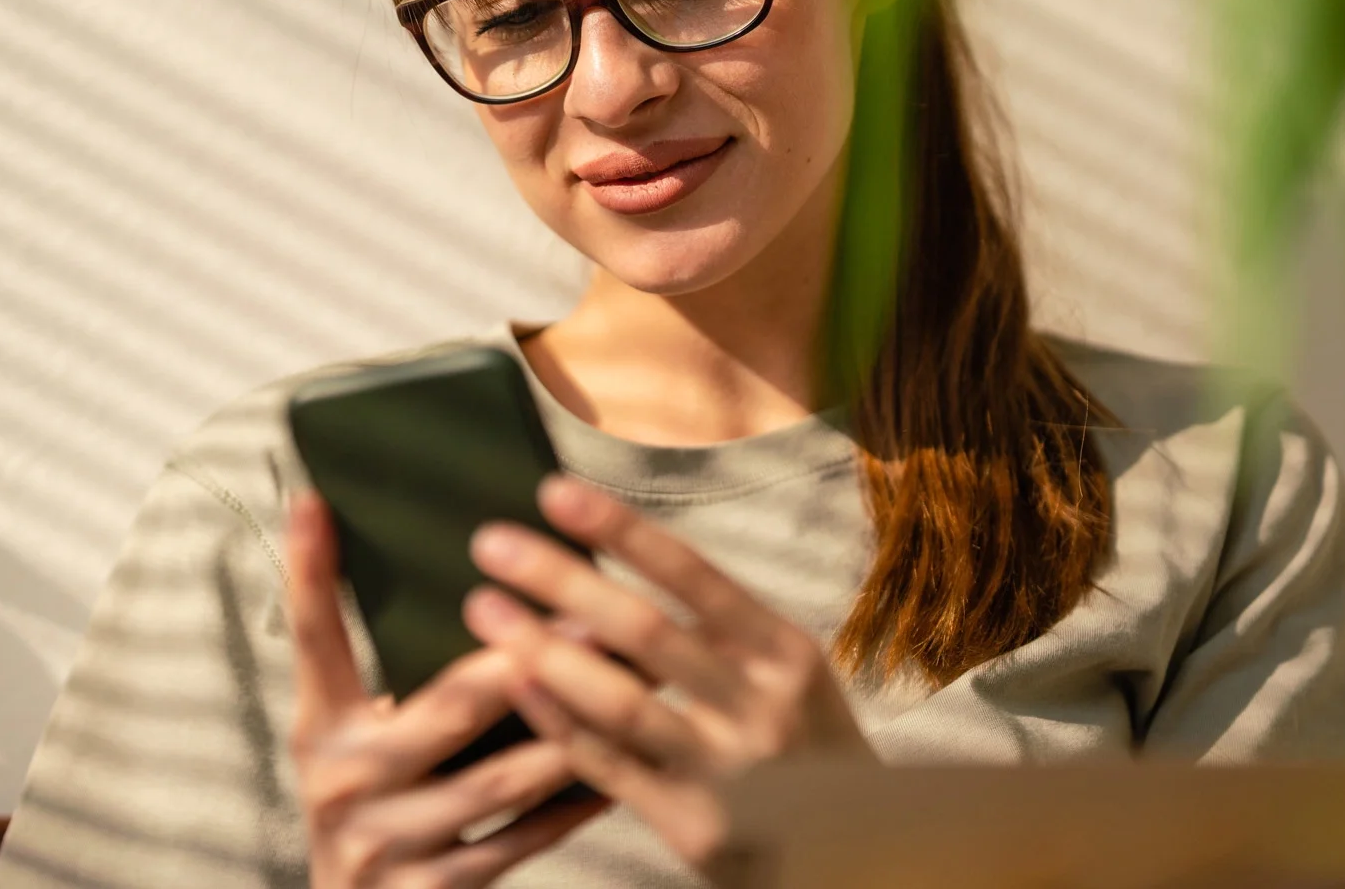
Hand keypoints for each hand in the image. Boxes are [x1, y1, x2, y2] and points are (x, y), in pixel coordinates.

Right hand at [283, 490, 609, 886]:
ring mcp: (388, 844)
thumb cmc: (367, 799)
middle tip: (594, 614)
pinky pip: (522, 842)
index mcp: (318, 730)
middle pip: (448, 708)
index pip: (313, 637)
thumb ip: (382, 672)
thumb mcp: (348, 736)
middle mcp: (343, 784)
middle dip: (528, 658)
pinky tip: (618, 772)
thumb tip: (453, 576)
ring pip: (501, 780)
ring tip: (628, 687)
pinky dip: (572, 805)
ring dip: (572, 731)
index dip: (310, 568)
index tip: (316, 499)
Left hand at [462, 475, 874, 866]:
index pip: (692, 574)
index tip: (555, 492)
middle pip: (643, 630)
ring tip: (483, 608)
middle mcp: (759, 705)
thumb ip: (715, 631)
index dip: (620, 531)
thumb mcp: (788, 676)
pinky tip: (514, 685)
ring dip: (540, 650)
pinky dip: (557, 724)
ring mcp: (727, 771)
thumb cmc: (805, 746)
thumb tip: (607, 565)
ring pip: (617, 702)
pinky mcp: (695, 828)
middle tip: (490, 543)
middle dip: (560, 578)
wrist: (861, 854)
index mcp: (784, 651)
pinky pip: (609, 767)